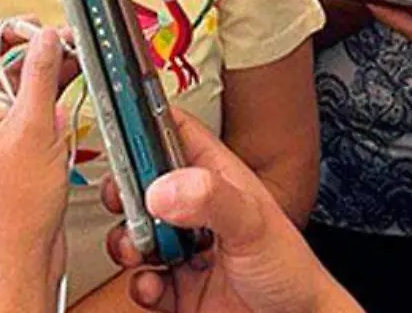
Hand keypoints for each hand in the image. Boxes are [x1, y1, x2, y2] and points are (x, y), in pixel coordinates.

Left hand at [0, 20, 77, 288]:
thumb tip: (44, 38)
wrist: (19, 260)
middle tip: (43, 37)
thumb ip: (40, 76)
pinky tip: (68, 85)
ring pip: (5, 89)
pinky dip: (42, 96)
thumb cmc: (11, 211)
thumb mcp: (33, 129)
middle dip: (14, 47)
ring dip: (35, 71)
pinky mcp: (8, 154)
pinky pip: (21, 113)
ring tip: (66, 54)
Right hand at [105, 111, 357, 312]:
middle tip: (118, 197)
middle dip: (125, 190)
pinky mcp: (179, 290)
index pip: (177, 135)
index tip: (117, 121)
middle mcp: (199, 213)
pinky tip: (154, 285)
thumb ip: (211, 198)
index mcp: (219, 181)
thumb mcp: (254, 224)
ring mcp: (187, 252)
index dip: (146, 123)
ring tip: (135, 248)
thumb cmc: (294, 274)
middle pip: (146, 184)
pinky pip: (144, 280)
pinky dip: (140, 284)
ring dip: (127, 241)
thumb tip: (162, 187)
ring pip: (138, 234)